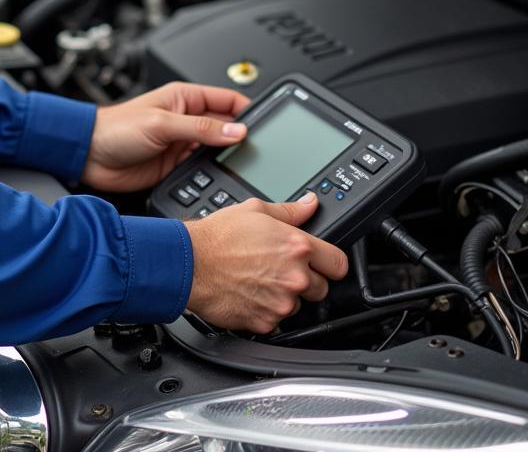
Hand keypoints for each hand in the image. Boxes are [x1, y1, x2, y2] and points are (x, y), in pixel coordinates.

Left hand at [81, 82, 249, 191]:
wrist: (88, 155)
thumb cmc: (115, 128)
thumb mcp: (162, 123)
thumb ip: (201, 128)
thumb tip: (237, 130)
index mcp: (185, 98)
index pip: (227, 99)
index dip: (248, 110)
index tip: (268, 124)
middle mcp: (186, 120)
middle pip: (226, 127)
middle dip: (243, 137)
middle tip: (261, 151)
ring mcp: (182, 144)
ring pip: (216, 151)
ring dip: (228, 158)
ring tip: (246, 167)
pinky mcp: (176, 167)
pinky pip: (202, 170)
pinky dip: (213, 175)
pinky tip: (223, 179)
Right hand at [184, 193, 348, 332]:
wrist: (189, 263)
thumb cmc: (217, 236)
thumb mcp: (255, 210)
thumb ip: (291, 211)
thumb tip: (310, 204)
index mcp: (297, 247)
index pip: (339, 264)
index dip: (330, 263)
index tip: (322, 263)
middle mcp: (294, 277)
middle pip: (321, 289)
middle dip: (306, 281)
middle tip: (281, 270)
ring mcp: (281, 303)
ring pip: (297, 306)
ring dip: (284, 297)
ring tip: (259, 280)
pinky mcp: (266, 322)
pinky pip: (276, 321)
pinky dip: (266, 311)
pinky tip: (249, 294)